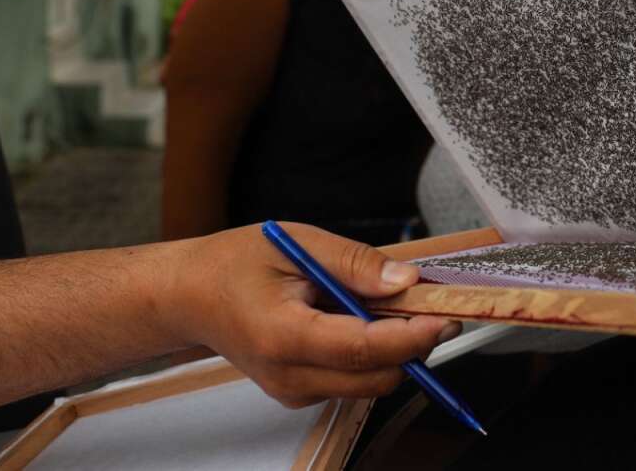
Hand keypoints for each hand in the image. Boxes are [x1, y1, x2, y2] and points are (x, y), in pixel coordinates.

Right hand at [165, 223, 459, 407]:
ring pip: (370, 383)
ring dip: (394, 349)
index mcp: (284, 336)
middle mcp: (289, 375)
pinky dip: (372, 354)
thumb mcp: (297, 243)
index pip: (363, 349)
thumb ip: (355, 263)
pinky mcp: (299, 393)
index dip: (412, 336)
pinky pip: (353, 381)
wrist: (190, 295)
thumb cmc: (234, 265)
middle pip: (376, 376)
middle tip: (431, 304)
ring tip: (384, 303)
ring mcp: (293, 390)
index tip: (445, 316)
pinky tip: (358, 319)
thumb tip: (406, 281)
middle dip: (413, 344)